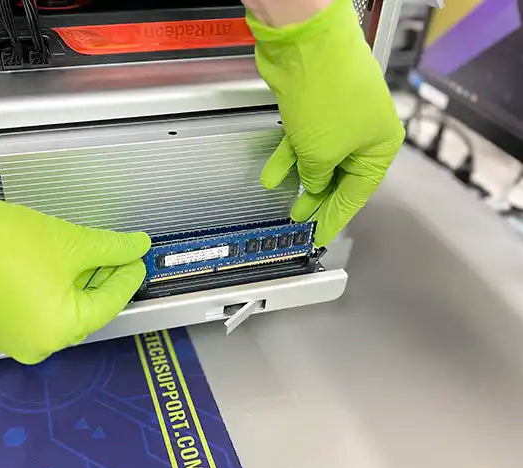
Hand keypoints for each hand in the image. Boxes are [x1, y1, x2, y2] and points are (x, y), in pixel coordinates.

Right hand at [0, 167, 149, 363]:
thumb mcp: (70, 243)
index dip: (127, 276)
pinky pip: (37, 312)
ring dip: (78, 285)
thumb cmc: (4, 242)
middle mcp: (39, 346)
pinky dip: (52, 292)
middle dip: (103, 280)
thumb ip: (111, 249)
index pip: (109, 303)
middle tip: (118, 254)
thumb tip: (137, 247)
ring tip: (91, 256)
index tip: (138, 258)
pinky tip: (60, 268)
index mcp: (61, 331)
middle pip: (85, 311)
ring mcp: (14, 340)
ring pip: (61, 311)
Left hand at [246, 0, 404, 245]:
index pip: (356, 194)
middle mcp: (362, 134)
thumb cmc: (328, 95)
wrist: (305, 46)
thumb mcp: (322, 153)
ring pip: (318, 160)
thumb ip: (316, 178)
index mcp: (379, 147)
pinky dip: (287, 158)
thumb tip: (312, 185)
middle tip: (303, 224)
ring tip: (288, 206)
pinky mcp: (313, 109)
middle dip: (319, 202)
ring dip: (301, 182)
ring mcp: (337, 120)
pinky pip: (301, 142)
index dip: (335, 218)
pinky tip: (272, 176)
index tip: (321, 236)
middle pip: (339, 178)